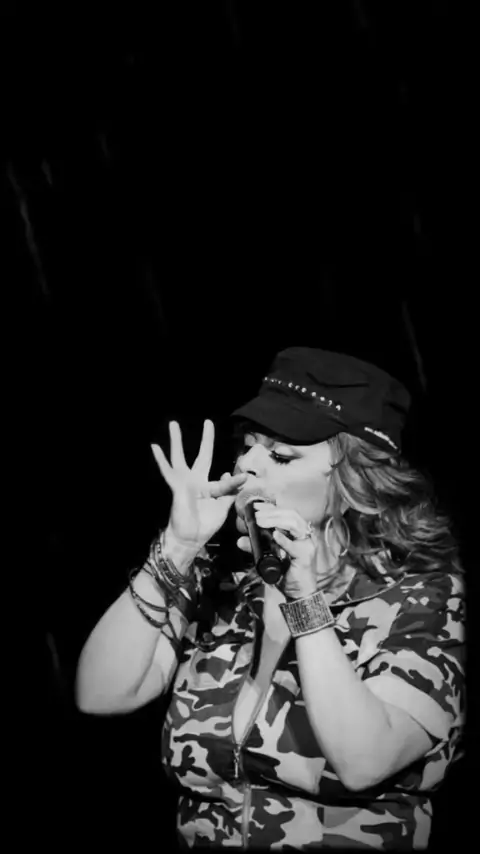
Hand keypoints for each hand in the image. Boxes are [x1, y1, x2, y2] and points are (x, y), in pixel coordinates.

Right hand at [151, 420, 247, 556]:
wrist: (190, 538)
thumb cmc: (205, 525)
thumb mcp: (222, 508)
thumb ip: (228, 491)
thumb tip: (232, 473)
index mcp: (210, 487)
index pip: (224, 479)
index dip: (233, 480)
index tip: (243, 478)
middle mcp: (197, 480)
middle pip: (202, 455)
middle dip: (206, 439)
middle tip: (208, 422)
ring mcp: (185, 482)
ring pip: (179, 457)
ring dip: (176, 440)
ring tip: (173, 423)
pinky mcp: (176, 486)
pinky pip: (168, 470)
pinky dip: (161, 459)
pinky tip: (154, 446)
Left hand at [248, 502, 330, 598]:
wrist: (299, 593)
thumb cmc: (286, 573)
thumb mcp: (268, 558)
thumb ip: (256, 548)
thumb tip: (240, 540)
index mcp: (297, 532)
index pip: (286, 513)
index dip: (271, 507)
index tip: (256, 506)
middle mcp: (304, 536)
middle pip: (291, 515)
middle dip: (272, 512)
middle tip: (256, 514)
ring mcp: (307, 545)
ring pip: (294, 525)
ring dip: (276, 521)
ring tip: (261, 521)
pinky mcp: (306, 557)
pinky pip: (295, 546)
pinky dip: (284, 540)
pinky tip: (275, 535)